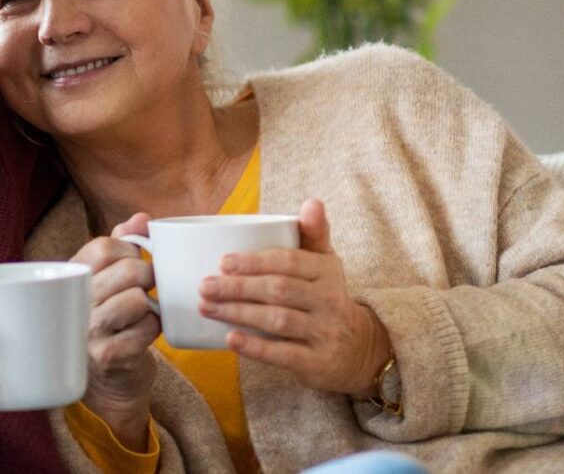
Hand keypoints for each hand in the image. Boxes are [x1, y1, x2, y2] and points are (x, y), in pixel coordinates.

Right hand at [70, 212, 158, 447]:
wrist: (107, 379)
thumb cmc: (110, 319)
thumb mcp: (107, 279)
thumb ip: (122, 243)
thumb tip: (141, 217)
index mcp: (72, 277)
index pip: (105, 245)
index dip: (130, 248)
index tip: (134, 259)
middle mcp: (75, 303)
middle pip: (127, 270)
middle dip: (147, 275)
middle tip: (146, 287)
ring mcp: (89, 330)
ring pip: (138, 299)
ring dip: (150, 305)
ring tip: (142, 311)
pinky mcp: (108, 355)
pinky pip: (147, 328)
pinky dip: (154, 328)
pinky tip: (143, 331)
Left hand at [199, 199, 392, 396]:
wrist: (359, 349)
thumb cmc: (326, 297)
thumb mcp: (325, 264)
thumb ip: (314, 233)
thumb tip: (312, 201)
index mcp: (326, 271)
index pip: (289, 262)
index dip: (255, 261)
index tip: (223, 262)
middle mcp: (329, 300)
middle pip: (279, 290)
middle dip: (238, 287)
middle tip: (204, 286)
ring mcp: (324, 332)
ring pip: (278, 320)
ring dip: (239, 314)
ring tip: (207, 308)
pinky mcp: (317, 362)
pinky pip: (284, 354)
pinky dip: (256, 347)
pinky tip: (230, 340)